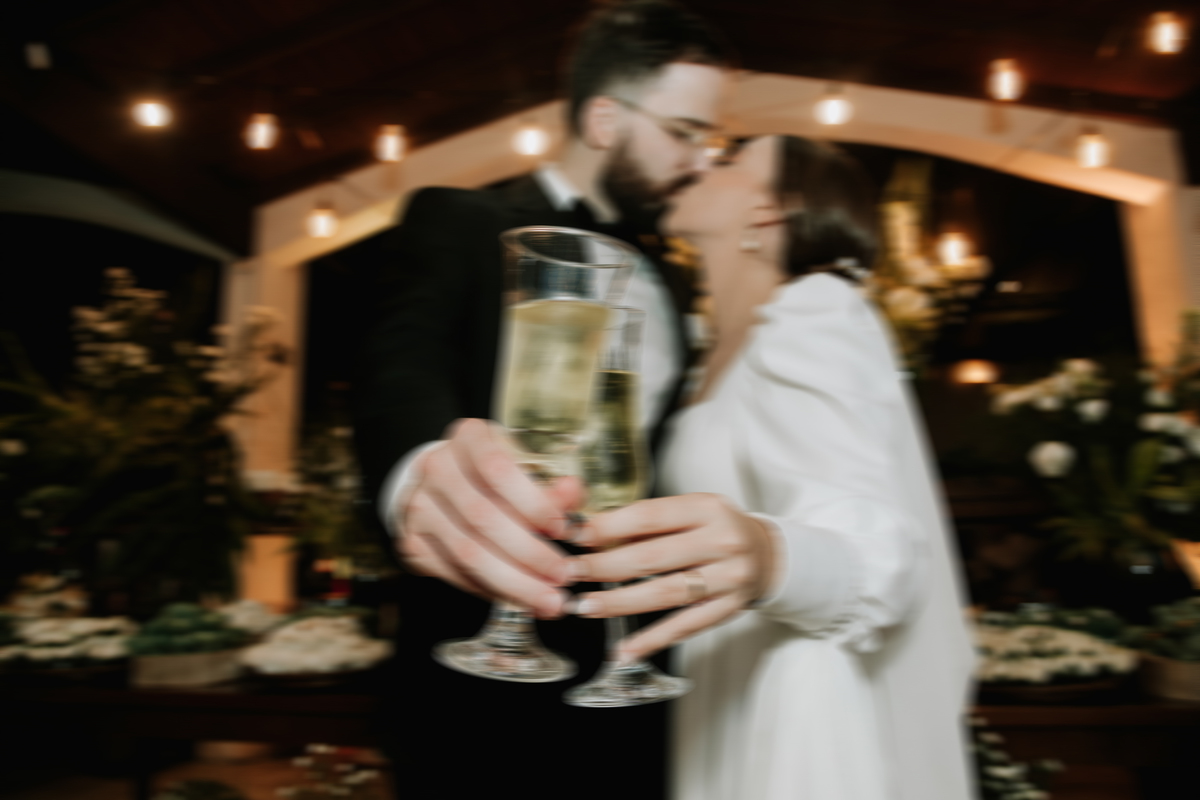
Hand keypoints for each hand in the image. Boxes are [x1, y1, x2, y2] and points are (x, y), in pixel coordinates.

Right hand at [394, 418, 582, 618]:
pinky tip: (519, 598)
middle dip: (529, 553)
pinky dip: (490, 590)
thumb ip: (550, 484)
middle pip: (482, 517)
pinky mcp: (412, 542)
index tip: (563, 529)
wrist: (445, 486)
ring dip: (513, 582)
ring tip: (548, 600)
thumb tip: (572, 492)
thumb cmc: (495, 475)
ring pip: (467, 552)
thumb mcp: (526, 467)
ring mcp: (419, 507)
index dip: (532, 502)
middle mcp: (436, 468)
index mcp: (468, 438)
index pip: (497, 468)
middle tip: (563, 576)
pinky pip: (454, 573)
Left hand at [566, 493, 778, 661]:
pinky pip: (685, 627)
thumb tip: (590, 529)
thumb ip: (647, 521)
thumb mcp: (690, 510)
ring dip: (620, 603)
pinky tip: (623, 649)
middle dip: (605, 566)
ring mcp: (729, 579)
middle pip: (654, 557)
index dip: (608, 526)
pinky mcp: (729, 610)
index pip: (650, 516)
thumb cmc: (717, 528)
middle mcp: (722, 541)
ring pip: (666, 593)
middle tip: (569, 573)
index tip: (575, 535)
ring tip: (585, 607)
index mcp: (706, 508)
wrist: (768, 554)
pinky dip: (652, 640)